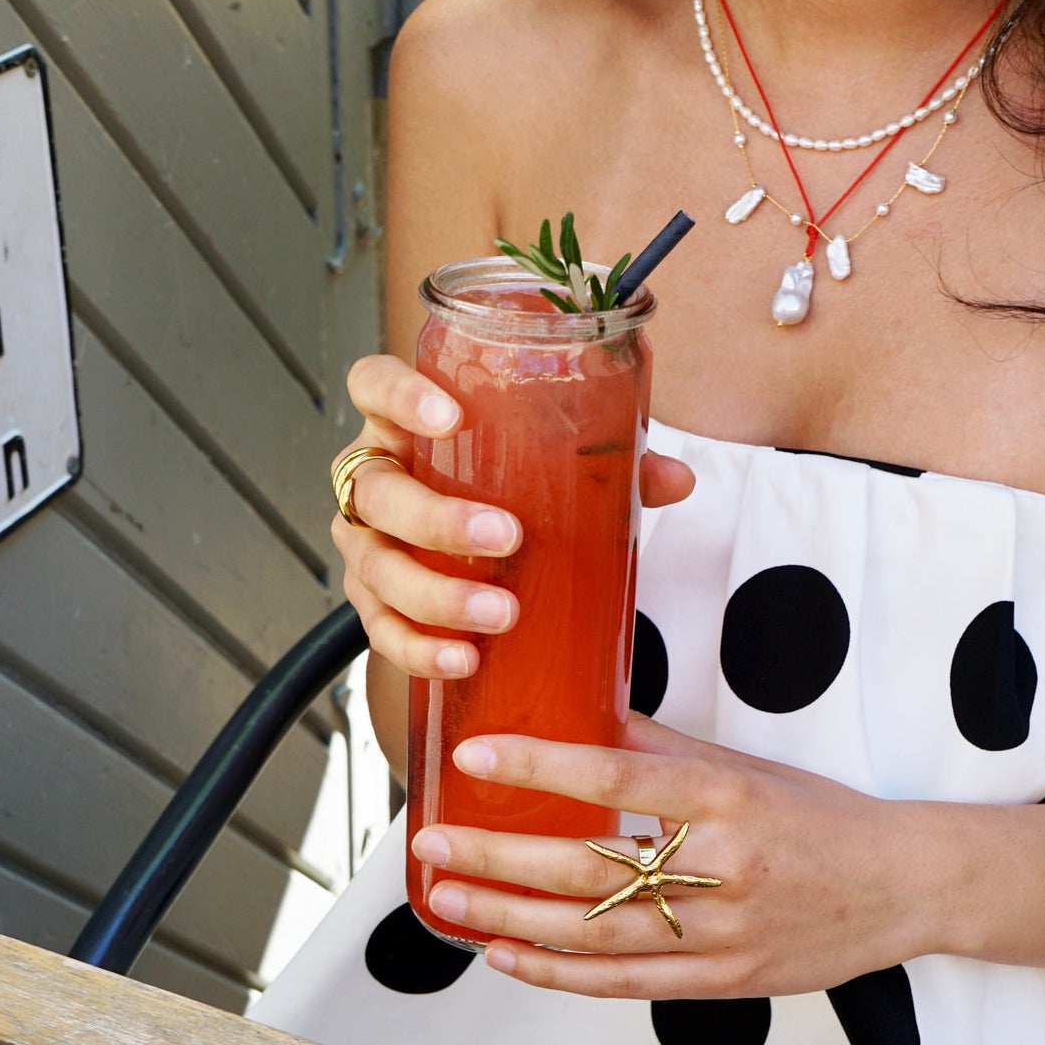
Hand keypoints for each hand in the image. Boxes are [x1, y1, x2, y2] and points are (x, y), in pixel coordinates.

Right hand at [334, 354, 695, 679]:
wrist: (476, 558)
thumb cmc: (508, 494)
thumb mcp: (555, 472)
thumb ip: (611, 468)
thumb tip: (677, 479)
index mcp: (406, 428)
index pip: (373, 384)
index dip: (398, 394)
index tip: (450, 416)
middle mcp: (374, 481)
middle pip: (375, 490)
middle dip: (437, 518)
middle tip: (506, 536)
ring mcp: (367, 546)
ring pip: (378, 567)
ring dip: (437, 595)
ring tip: (500, 613)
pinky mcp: (372, 606)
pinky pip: (383, 632)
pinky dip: (420, 650)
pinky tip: (463, 659)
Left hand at [408, 715, 927, 997]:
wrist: (902, 885)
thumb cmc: (822, 817)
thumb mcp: (749, 768)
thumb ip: (664, 749)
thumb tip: (587, 716)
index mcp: (727, 798)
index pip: (615, 780)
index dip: (539, 767)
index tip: (474, 756)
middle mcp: (721, 867)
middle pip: (587, 867)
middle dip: (497, 857)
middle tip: (428, 845)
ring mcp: (722, 932)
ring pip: (594, 934)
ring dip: (509, 919)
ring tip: (444, 902)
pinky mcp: (725, 980)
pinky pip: (626, 984)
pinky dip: (559, 974)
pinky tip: (504, 957)